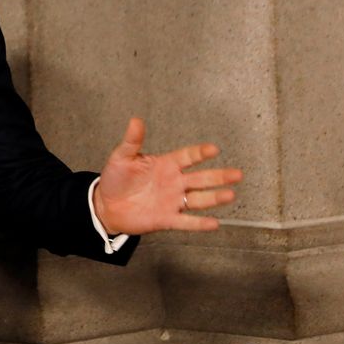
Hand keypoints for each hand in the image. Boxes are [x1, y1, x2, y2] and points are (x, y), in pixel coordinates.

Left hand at [92, 117, 242, 234]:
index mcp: (165, 165)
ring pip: (198, 199)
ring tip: (230, 195)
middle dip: (219, 176)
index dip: (200, 153)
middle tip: (237, 174)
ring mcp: (172, 201)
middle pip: (200, 178)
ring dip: (214, 198)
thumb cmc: (116, 179)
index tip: (213, 149)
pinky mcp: (166, 219)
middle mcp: (174, 182)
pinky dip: (199, 224)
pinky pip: (186, 222)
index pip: (187, 156)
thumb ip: (132, 141)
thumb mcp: (122, 157)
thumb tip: (135, 120)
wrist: (106, 205)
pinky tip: (214, 223)